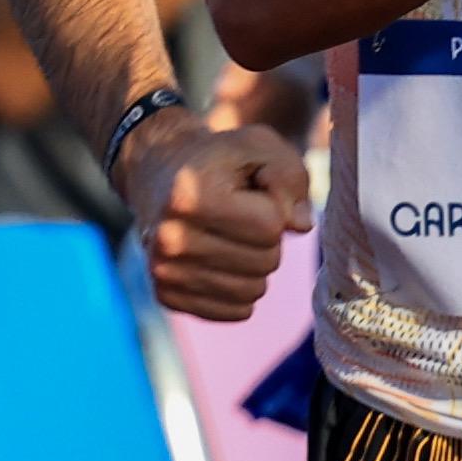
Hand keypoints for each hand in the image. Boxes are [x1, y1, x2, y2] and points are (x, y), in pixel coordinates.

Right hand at [119, 109, 311, 318]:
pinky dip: (241, 289)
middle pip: (265, 262)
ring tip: (232, 237)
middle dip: (268, 240)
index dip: (275, 208)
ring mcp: (165, 271)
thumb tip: (302, 226)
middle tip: (243, 217)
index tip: (252, 194)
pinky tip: (223, 261)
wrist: (159, 173)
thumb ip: (289, 178)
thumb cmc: (219, 161)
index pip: (270, 227)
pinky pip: (236, 312)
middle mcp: (170, 238)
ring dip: (256, 266)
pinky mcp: (167, 296)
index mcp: (190, 197)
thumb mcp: (259, 148)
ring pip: (253, 292)